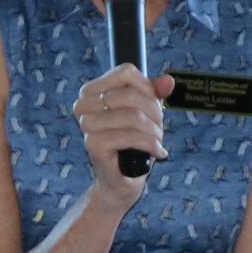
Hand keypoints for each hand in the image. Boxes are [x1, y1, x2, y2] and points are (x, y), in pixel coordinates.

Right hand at [71, 64, 172, 205]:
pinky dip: (150, 145)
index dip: (147, 87)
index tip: (154, 104)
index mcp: (91, 92)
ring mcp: (86, 125)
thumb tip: (168, 81)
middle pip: (130, 94)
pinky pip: (130, 136)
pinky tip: (158, 152)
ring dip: (154, 131)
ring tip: (157, 142)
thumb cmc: (132, 144)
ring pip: (132, 116)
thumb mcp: (146, 113)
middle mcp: (83, 105)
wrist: (122, 179)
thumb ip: (155, 93)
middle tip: (159, 129)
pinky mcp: (93, 144)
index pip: (126, 72)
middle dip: (154, 113)